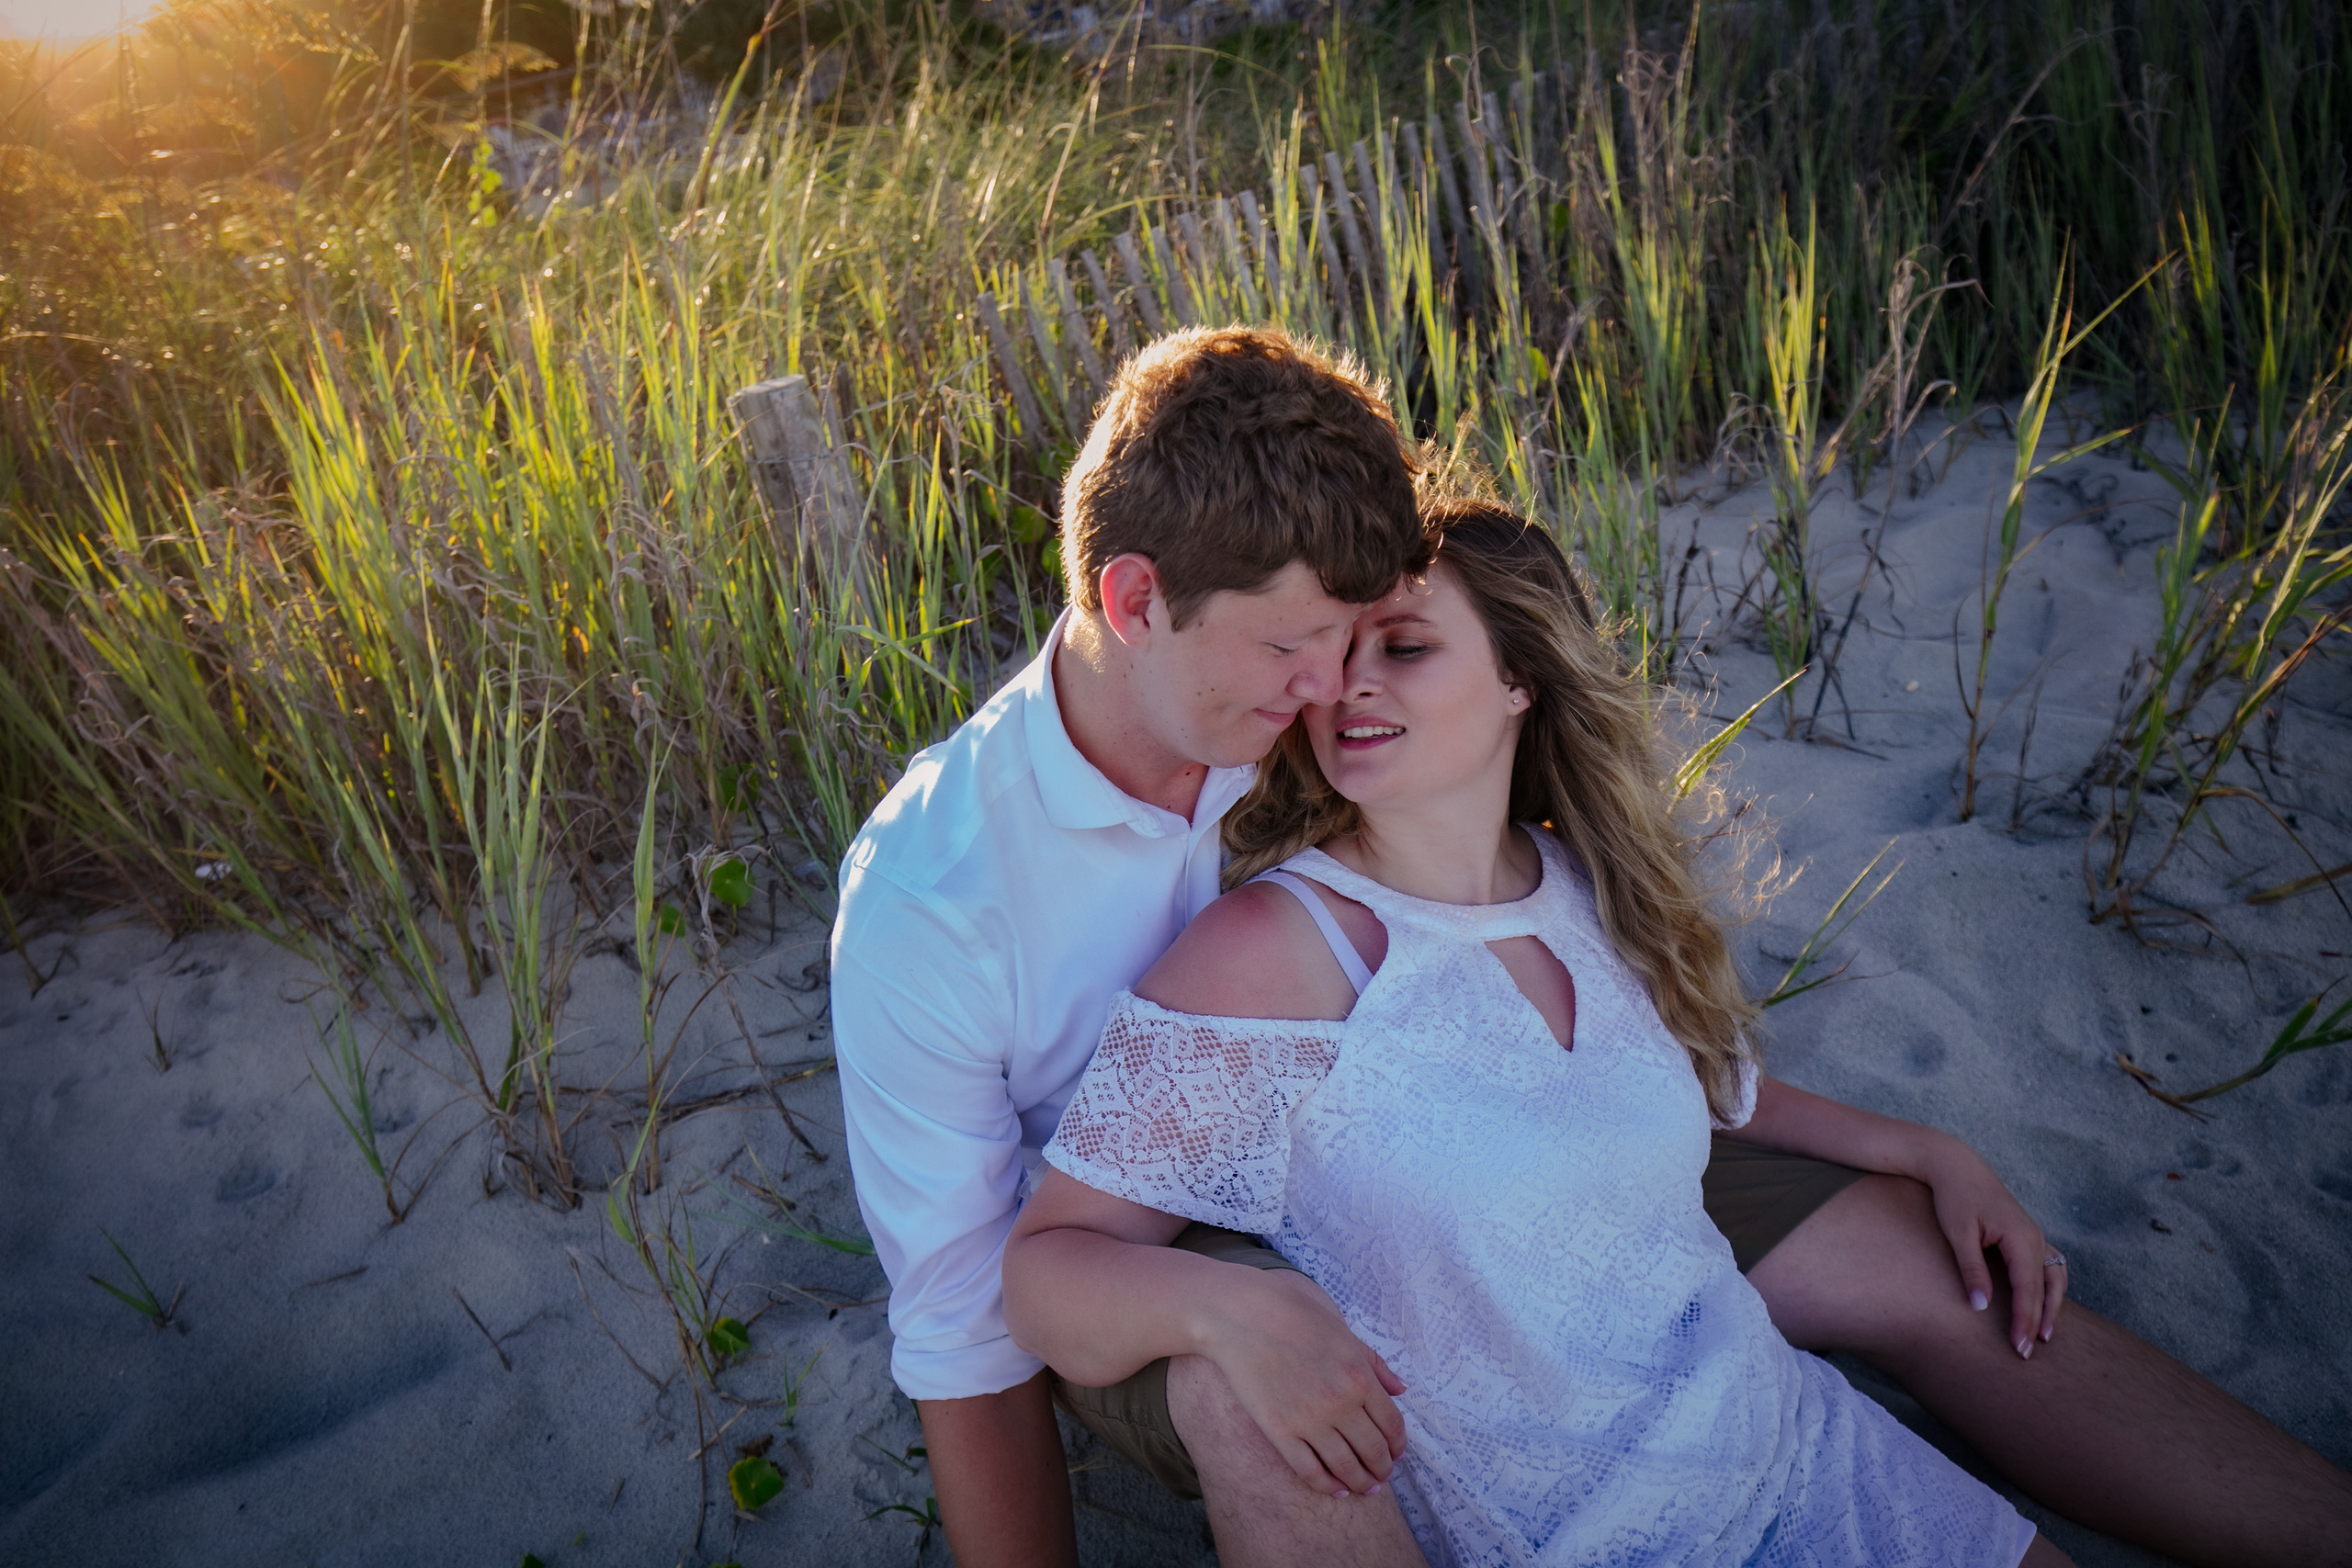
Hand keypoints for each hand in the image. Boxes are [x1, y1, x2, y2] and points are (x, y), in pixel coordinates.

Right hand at [1195, 1267, 1408, 1498]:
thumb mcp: (1343, 1332)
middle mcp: (1340, 1403)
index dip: (1398, 1446)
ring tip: (1365, 1488)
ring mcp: (1309, 1420)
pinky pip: (1310, 1470)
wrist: (1242, 1315)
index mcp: (1360, 1376)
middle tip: (1382, 1476)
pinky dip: (1328, 1486)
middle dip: (1382, 1469)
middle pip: (1374, 1451)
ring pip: (1345, 1466)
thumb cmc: (1293, 1313)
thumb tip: (1401, 1389)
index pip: (1392, 1425)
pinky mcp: (1279, 1431)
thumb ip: (1374, 1364)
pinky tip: (1336, 1489)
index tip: (1396, 1453)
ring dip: (1361, 1483)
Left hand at [1919, 1139, 2066, 1356]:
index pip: (2028, 1289)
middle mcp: (2034, 1237)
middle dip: (2040, 1321)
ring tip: (2044, 1335)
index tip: (2019, 1347)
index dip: (2024, 1320)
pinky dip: (2048, 1289)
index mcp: (2021, 1238)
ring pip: (2054, 1278)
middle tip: (2028, 1352)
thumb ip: (1971, 1269)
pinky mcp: (2026, 1235)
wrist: (1955, 1165)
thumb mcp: (1958, 1233)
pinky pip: (2048, 1267)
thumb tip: (1980, 1306)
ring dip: (2051, 1306)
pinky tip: (2040, 1306)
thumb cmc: (1953, 1197)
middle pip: (2046, 1288)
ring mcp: (2034, 1235)